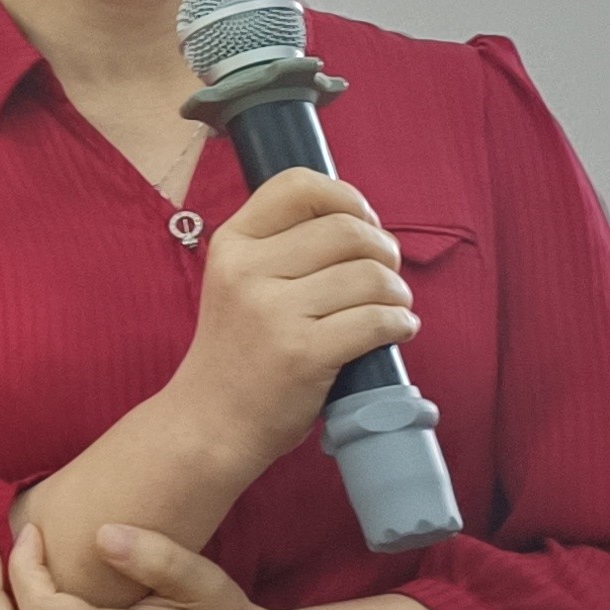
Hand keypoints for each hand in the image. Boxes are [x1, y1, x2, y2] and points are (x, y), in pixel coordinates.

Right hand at [165, 166, 414, 474]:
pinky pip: (376, 320)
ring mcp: (273, 312)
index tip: (363, 224)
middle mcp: (247, 270)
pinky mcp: (302, 353)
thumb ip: (281, 250)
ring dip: (397, 291)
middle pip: (346, 229)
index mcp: (232, 244)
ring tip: (393, 308)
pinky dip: (400, 323)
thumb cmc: (237, 353)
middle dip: (384, 249)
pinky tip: (397, 331)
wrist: (210, 424)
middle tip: (387, 275)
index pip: (297, 185)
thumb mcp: (237, 284)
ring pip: (369, 275)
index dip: (346, 197)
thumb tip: (361, 223)